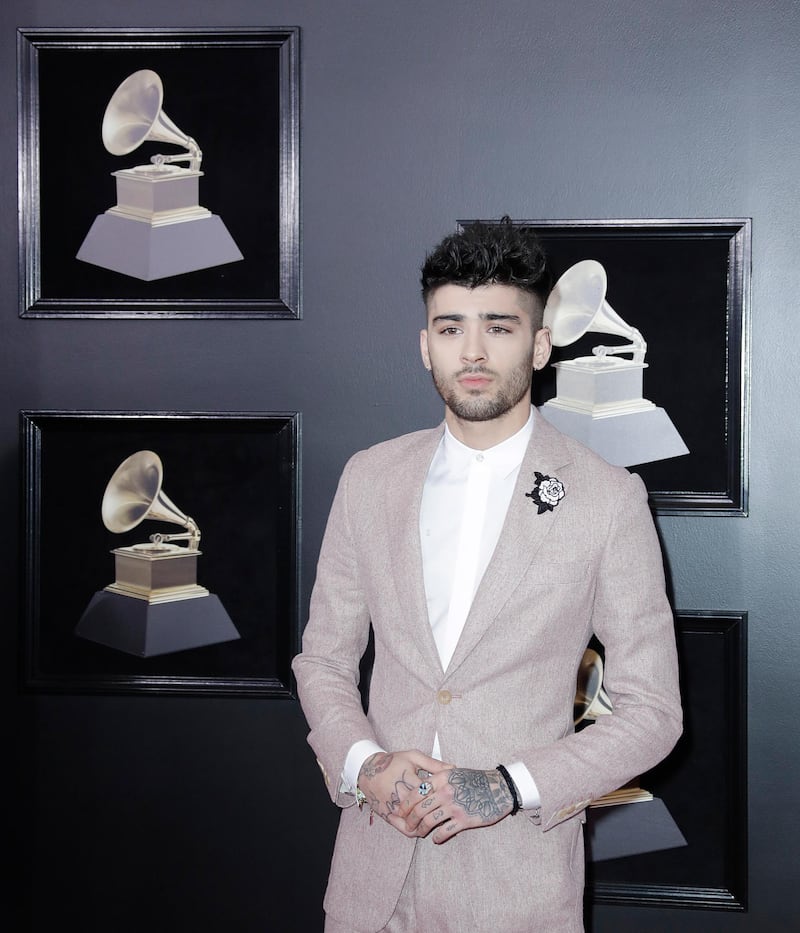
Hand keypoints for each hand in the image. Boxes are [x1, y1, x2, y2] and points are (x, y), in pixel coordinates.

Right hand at [357, 750, 446, 830]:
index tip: (452, 796)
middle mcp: (400, 795)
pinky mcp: (388, 817)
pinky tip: (424, 826)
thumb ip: (433, 764)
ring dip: (428, 822)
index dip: (443, 795)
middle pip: (424, 809)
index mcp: (408, 778)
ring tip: (438, 818)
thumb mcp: (413, 757)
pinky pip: (405, 829)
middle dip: (438, 810)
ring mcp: (394, 808)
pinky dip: (416, 830)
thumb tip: (453, 769)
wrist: (368, 770)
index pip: (431, 791)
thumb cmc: (394, 761)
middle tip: (449, 809)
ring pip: (417, 822)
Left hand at [399, 765, 513, 843]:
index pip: (416, 792)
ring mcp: (454, 806)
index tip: (399, 811)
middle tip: (406, 826)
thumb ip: (437, 779)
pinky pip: (444, 832)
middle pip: (419, 809)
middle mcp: (445, 791)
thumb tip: (419, 789)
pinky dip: (437, 837)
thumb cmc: (475, 780)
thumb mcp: (454, 773)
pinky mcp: (464, 820)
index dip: (405, 804)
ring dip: (420, 830)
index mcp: (441, 777)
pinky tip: (435, 838)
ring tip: (419, 833)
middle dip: (409, 820)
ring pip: (428, 821)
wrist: (499, 788)